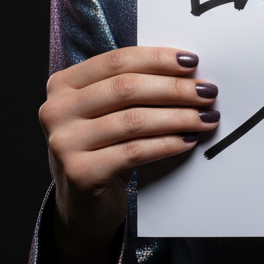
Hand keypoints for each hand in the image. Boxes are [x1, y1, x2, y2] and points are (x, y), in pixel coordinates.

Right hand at [38, 47, 218, 263]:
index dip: (158, 58)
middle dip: (175, 88)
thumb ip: (135, 86)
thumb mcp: (109, 111)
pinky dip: (167, 144)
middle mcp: (55, 110)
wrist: (82, 205)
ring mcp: (64, 143)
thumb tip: (190, 71)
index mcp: (63, 84)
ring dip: (179, 117)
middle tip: (208, 92)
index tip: (193, 62)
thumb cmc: (104, 147)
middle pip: (126, 88)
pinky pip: (134, 152)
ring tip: (206, 117)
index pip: (117, 61)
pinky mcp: (79, 173)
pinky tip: (188, 141)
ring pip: (134, 121)